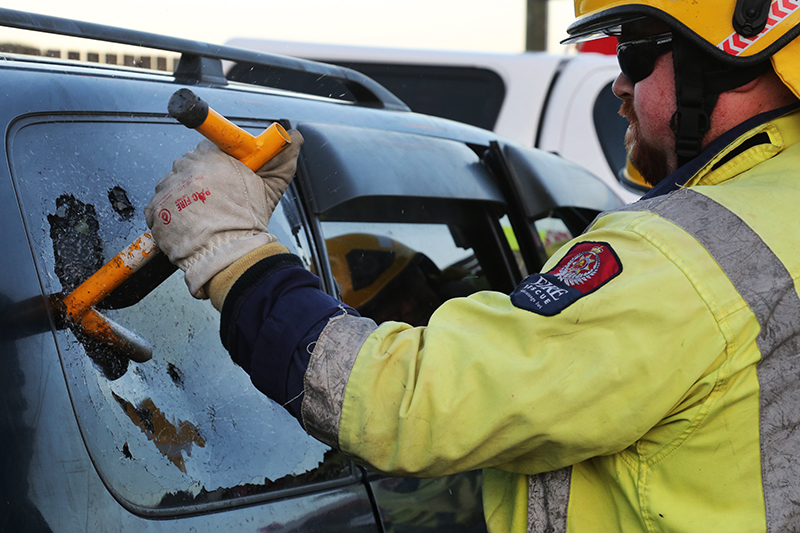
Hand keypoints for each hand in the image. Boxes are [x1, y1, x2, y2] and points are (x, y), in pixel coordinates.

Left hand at [145, 130, 303, 297]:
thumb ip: (281, 160)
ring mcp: (168, 189)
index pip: (208, 149)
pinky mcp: (155, 210)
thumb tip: (294, 137)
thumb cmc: (248, 225)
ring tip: (202, 217)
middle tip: (215, 201)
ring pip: (173, 185)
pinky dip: (170, 215)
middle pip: (188, 165)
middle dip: (199, 181)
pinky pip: (158, 206)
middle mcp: (187, 168)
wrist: (230, 257)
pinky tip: (188, 225)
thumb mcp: (270, 188)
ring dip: (183, 197)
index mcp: (213, 157)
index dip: (216, 164)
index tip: (221, 176)